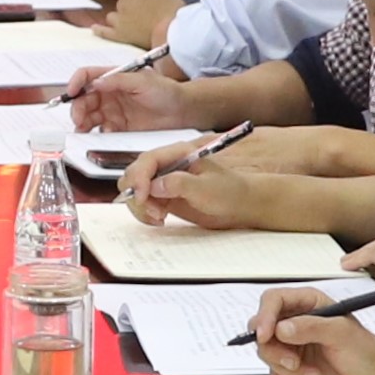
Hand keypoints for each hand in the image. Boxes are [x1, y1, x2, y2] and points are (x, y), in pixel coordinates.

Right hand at [80, 68, 195, 135]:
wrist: (182, 112)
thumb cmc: (166, 91)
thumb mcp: (143, 80)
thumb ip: (118, 81)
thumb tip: (96, 82)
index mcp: (113, 78)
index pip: (87, 76)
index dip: (76, 83)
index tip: (71, 92)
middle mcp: (109, 94)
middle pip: (83, 99)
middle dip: (77, 108)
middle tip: (78, 118)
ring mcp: (113, 111)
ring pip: (89, 116)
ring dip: (83, 122)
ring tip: (84, 129)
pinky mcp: (119, 128)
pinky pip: (101, 131)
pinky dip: (98, 134)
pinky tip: (106, 133)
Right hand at [132, 159, 260, 232]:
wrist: (240, 206)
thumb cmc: (230, 192)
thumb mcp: (207, 188)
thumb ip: (180, 184)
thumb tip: (154, 185)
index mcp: (178, 154)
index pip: (147, 160)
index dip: (139, 178)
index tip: (142, 197)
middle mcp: (167, 165)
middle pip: (134, 174)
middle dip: (137, 194)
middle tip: (153, 211)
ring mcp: (163, 182)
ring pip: (135, 191)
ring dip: (141, 207)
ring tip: (159, 217)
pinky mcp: (162, 197)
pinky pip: (142, 204)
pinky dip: (144, 214)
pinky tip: (160, 220)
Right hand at [252, 302, 374, 374]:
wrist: (371, 374)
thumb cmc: (362, 348)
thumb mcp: (340, 332)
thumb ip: (311, 327)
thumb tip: (282, 328)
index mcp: (306, 303)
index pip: (272, 300)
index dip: (264, 316)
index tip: (264, 336)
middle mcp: (294, 320)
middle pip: (261, 328)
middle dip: (274, 350)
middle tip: (294, 363)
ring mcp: (290, 342)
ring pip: (267, 353)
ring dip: (290, 369)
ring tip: (315, 373)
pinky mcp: (289, 362)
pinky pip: (276, 371)